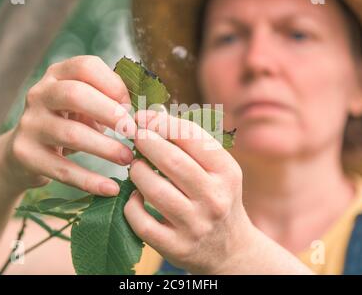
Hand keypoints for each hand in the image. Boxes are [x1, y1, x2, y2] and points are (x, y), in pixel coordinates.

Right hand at [1, 55, 136, 194]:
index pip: (86, 66)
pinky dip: (89, 180)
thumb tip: (153, 111)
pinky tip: (110, 188)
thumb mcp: (87, 106)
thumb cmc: (69, 124)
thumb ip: (112, 101)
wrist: (25, 154)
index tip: (131, 107)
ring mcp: (30, 124)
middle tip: (134, 132)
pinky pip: (61, 169)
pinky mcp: (25, 154)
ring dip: (105, 148)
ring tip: (128, 159)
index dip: (114, 84)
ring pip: (71, 133)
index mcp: (57, 75)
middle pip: (75, 94)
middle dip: (110, 113)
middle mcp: (39, 94)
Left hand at [124, 110, 252, 273]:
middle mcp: (214, 198)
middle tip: (134, 134)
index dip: (162, 122)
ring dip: (136, 171)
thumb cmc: (217, 197)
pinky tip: (135, 197)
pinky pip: (141, 222)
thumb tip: (154, 114)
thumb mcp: (218, 169)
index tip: (143, 116)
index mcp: (226, 172)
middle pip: (171, 161)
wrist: (230, 248)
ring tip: (136, 166)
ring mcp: (195, 225)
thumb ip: (191, 143)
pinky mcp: (177, 247)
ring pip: (153, 190)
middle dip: (145, 141)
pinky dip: (131, 205)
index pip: (192, 137)